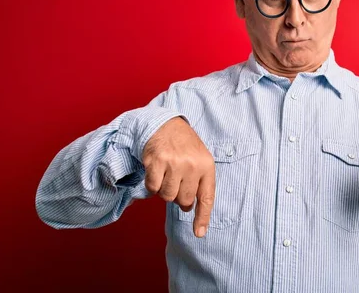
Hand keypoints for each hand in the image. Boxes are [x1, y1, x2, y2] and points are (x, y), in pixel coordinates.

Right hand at [142, 116, 214, 237]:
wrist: (166, 124)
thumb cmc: (184, 147)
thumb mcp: (200, 160)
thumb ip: (199, 183)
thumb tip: (189, 209)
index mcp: (207, 166)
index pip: (206, 197)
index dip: (202, 217)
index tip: (199, 233)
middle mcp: (192, 165)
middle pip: (183, 200)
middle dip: (178, 196)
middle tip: (176, 182)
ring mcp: (174, 164)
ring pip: (167, 196)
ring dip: (164, 190)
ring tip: (167, 174)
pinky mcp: (156, 162)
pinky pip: (153, 188)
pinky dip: (152, 184)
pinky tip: (156, 171)